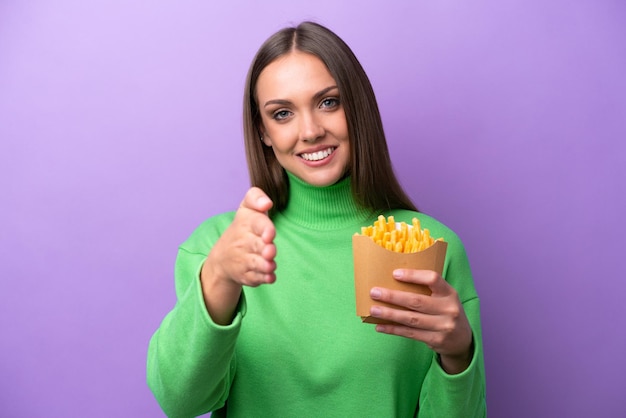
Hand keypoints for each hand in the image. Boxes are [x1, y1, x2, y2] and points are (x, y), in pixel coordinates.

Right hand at [200, 187, 276, 323]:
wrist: (223, 257)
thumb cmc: (244, 228)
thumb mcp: (247, 209)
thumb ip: (256, 198)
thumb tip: (266, 203)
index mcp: (246, 223)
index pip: (256, 223)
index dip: (264, 228)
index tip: (270, 235)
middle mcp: (243, 242)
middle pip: (256, 245)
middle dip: (265, 249)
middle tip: (270, 251)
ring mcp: (243, 260)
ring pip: (255, 263)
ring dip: (264, 265)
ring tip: (271, 266)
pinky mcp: (245, 275)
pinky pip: (254, 278)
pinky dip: (262, 279)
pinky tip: (270, 278)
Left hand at [369, 269, 472, 373]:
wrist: (463, 340)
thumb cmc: (446, 312)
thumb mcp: (444, 297)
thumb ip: (427, 290)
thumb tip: (393, 282)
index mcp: (450, 293)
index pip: (433, 279)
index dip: (413, 275)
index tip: (394, 273)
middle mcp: (448, 309)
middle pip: (416, 301)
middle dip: (393, 296)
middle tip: (374, 292)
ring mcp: (443, 326)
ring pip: (411, 319)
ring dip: (389, 314)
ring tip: (373, 310)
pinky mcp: (436, 340)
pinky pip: (410, 333)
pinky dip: (393, 330)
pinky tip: (380, 326)